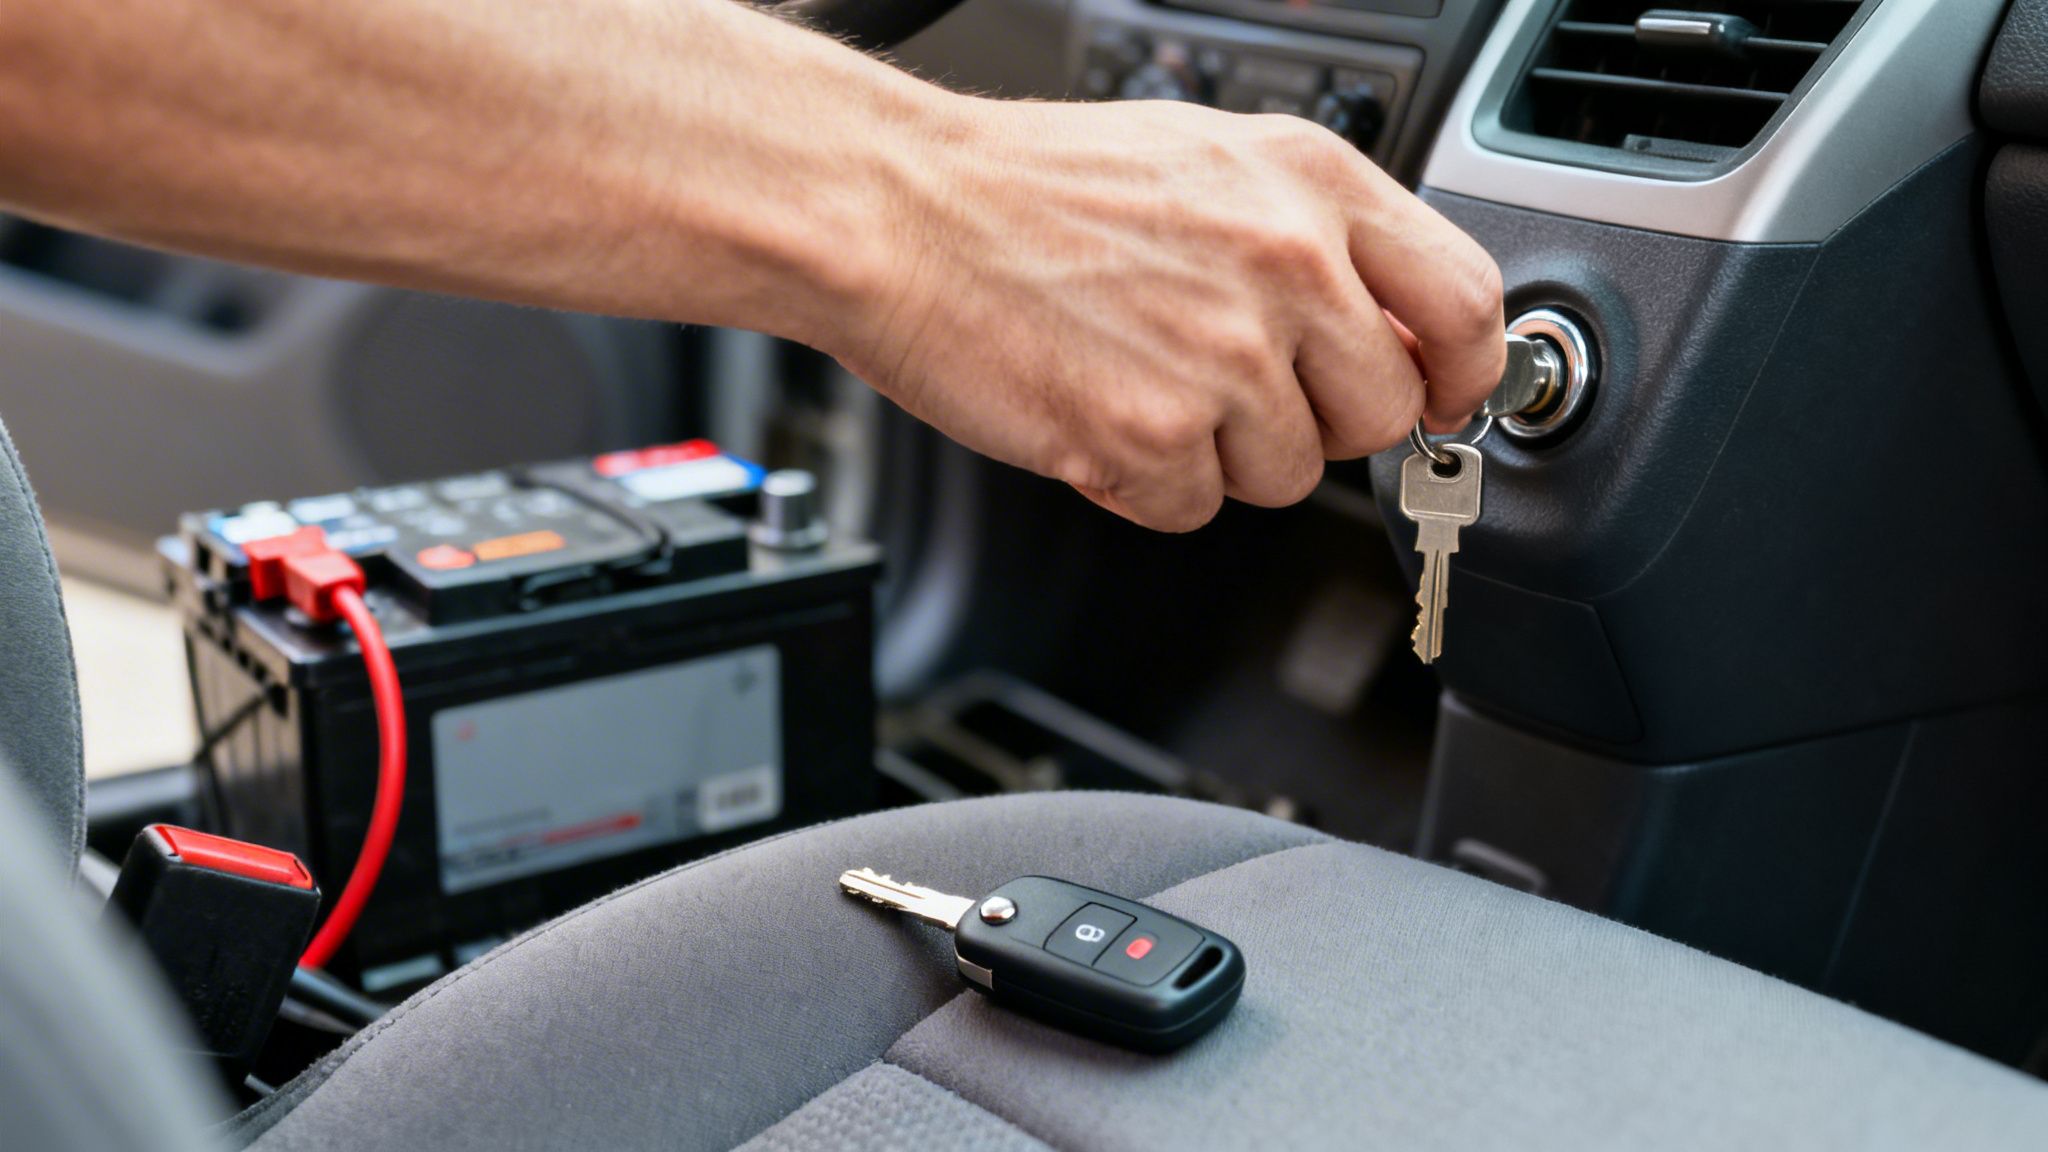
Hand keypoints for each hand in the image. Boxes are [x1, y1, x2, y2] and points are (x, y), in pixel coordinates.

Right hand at [832, 95, 1503, 531]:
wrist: (896, 212)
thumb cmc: (1031, 187)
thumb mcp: (1210, 162)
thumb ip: (1316, 237)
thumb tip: (1391, 331)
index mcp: (1311, 184)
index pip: (1466, 304)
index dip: (1461, 373)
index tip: (1436, 396)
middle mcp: (1285, 266)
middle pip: (1378, 416)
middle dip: (1314, 421)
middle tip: (1232, 384)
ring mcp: (1222, 359)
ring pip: (1286, 476)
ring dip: (1219, 454)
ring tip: (1140, 376)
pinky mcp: (1150, 438)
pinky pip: (1194, 509)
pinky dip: (1144, 483)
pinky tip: (1095, 410)